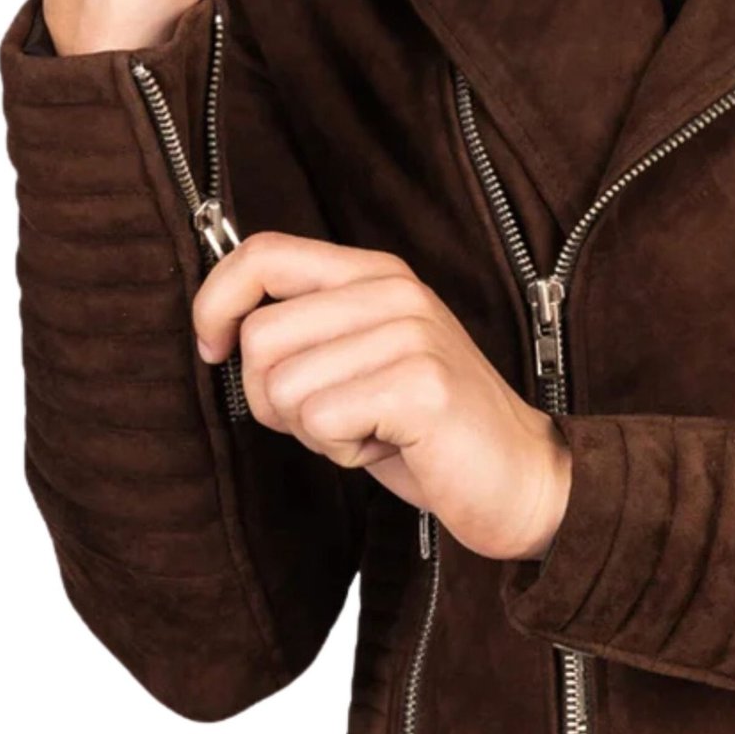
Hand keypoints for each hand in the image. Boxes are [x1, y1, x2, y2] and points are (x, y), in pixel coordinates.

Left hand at [193, 233, 571, 561]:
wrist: (522, 480)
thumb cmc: (429, 430)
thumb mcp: (364, 359)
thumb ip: (308, 330)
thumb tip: (220, 327)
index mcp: (378, 275)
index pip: (262, 253)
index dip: (215, 302)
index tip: (213, 350)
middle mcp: (396, 292)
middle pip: (260, 336)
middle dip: (273, 399)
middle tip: (332, 418)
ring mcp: (412, 335)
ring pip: (284, 387)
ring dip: (313, 431)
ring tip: (371, 430)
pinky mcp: (420, 386)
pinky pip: (320, 421)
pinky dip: (341, 452)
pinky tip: (389, 446)